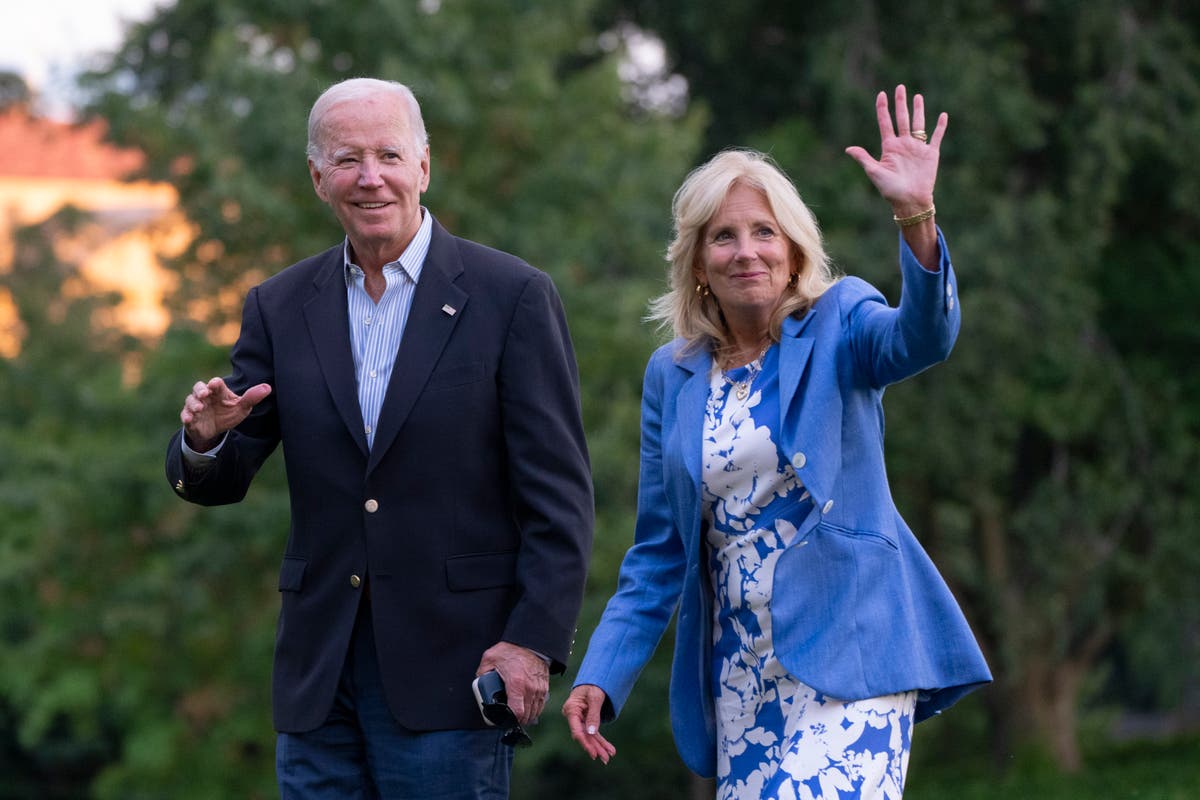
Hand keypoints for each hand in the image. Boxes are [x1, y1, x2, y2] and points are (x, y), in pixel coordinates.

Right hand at [180, 377, 271, 450]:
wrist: (216, 431)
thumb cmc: (229, 414)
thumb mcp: (242, 408)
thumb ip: (252, 397)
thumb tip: (268, 387)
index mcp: (218, 391)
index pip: (216, 384)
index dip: (215, 384)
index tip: (215, 385)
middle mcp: (205, 396)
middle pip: (198, 387)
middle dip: (200, 390)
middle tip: (205, 394)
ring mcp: (196, 406)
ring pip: (190, 400)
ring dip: (194, 404)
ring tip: (200, 408)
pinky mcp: (190, 418)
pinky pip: (185, 415)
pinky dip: (186, 416)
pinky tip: (189, 419)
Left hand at [476, 642, 548, 725]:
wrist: (531, 642)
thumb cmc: (512, 650)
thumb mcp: (490, 658)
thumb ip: (482, 672)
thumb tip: (478, 682)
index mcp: (516, 684)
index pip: (517, 712)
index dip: (511, 720)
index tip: (504, 719)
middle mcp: (530, 688)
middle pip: (526, 715)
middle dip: (517, 720)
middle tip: (508, 718)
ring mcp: (539, 688)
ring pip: (535, 712)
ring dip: (526, 716)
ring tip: (518, 715)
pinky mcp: (544, 686)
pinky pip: (541, 704)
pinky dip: (535, 709)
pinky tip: (527, 708)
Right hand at [562, 684, 616, 763]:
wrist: (593, 680)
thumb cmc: (592, 685)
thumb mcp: (595, 696)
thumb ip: (593, 714)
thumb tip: (592, 733)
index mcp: (571, 710)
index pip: (576, 730)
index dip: (584, 742)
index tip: (592, 753)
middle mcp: (573, 717)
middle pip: (584, 735)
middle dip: (595, 748)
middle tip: (605, 759)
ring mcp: (580, 720)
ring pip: (589, 736)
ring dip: (599, 747)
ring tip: (608, 758)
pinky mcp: (587, 721)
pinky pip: (593, 733)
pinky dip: (601, 741)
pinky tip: (609, 750)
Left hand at [844, 84, 946, 216]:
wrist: (910, 201)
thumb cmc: (890, 190)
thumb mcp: (875, 172)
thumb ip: (863, 158)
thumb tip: (848, 149)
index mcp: (889, 147)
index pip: (885, 123)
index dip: (882, 109)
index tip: (881, 94)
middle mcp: (903, 144)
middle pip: (901, 119)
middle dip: (900, 103)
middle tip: (900, 87)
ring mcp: (917, 148)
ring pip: (918, 124)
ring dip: (918, 110)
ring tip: (917, 96)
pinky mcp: (930, 154)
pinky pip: (936, 137)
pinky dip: (940, 126)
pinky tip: (942, 115)